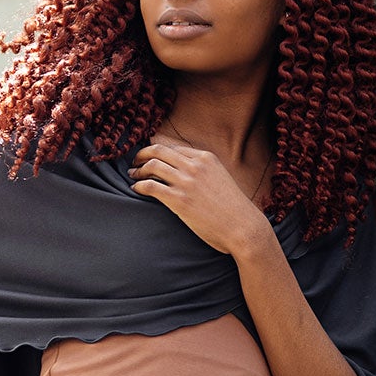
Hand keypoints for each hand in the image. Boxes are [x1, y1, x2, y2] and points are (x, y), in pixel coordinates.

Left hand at [129, 137, 268, 257]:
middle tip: (134, 163)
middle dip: (142, 155)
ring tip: (132, 176)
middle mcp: (195, 165)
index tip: (149, 158)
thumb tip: (186, 172)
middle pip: (159, 150)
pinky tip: (135, 189)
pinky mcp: (179, 200)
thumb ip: (204, 171)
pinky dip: (139, 185)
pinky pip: (150, 186)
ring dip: (138, 170)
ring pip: (152, 165)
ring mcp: (187, 182)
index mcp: (206, 158)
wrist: (243, 227)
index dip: (157, 151)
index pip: (173, 148)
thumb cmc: (233, 209)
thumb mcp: (221, 178)